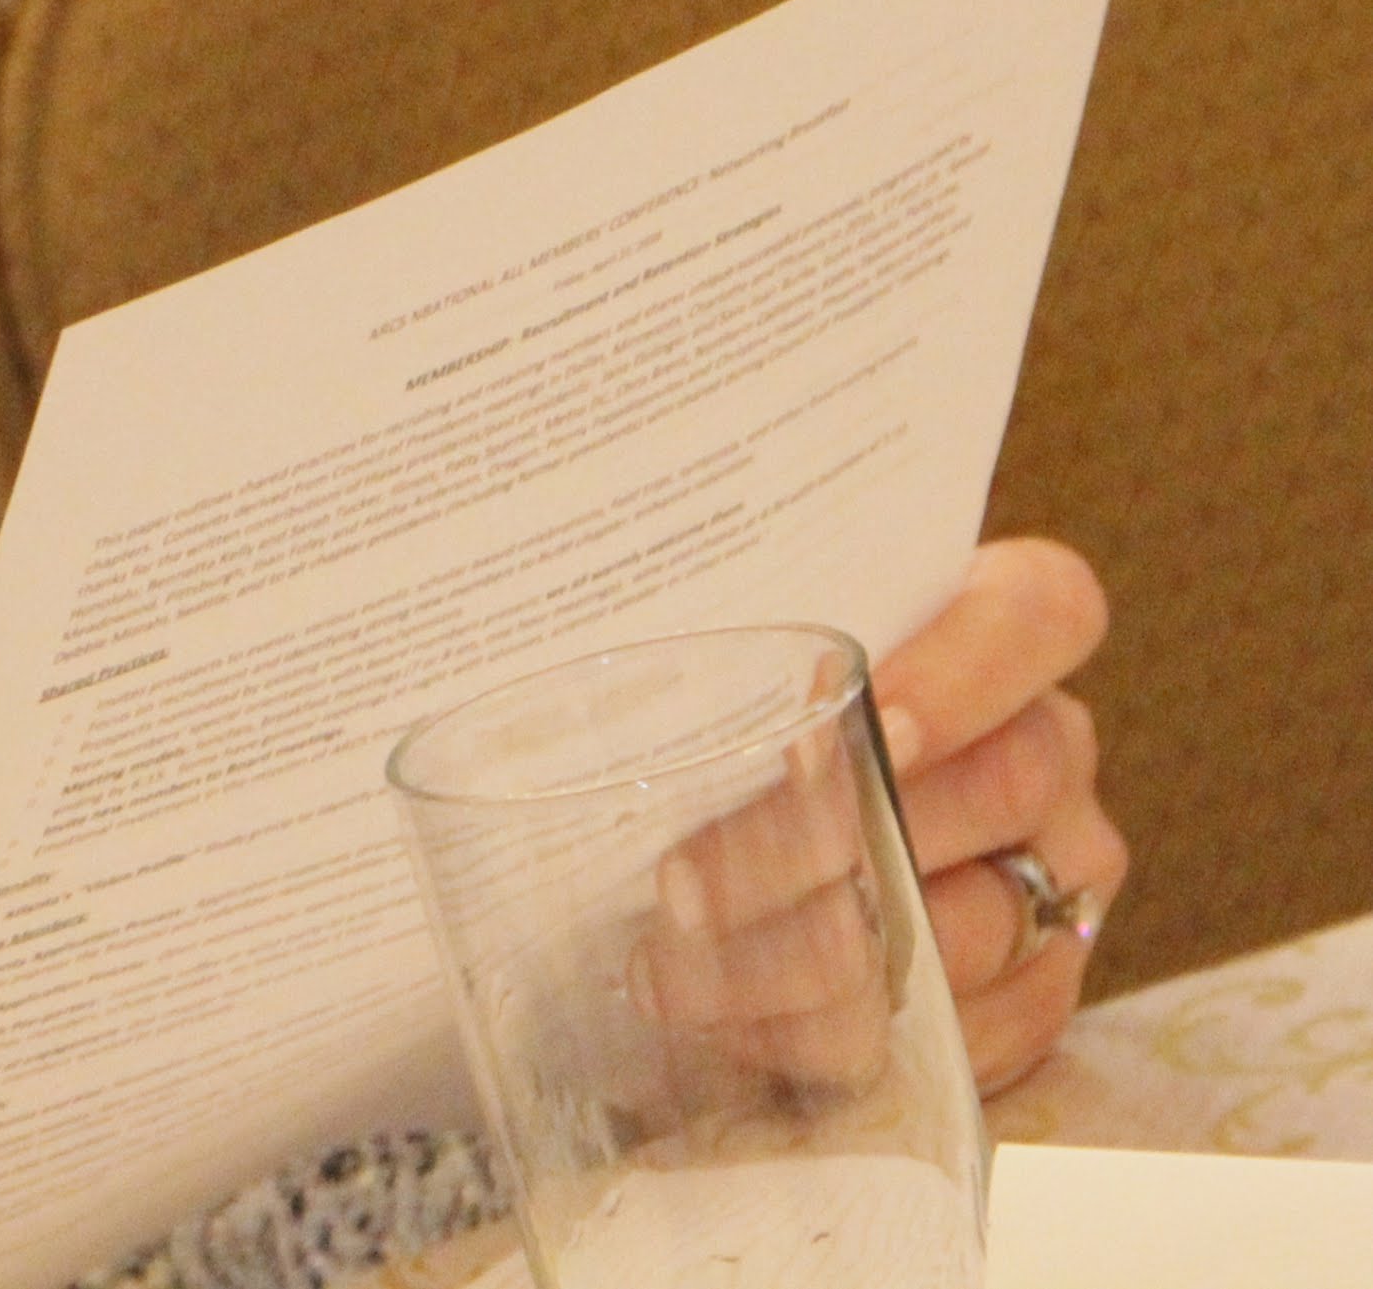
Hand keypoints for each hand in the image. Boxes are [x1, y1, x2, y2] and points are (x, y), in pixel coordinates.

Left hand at [628, 542, 1120, 1103]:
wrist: (763, 812)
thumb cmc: (734, 708)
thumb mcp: (738, 662)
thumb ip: (724, 661)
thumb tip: (585, 669)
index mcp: (1002, 629)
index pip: (1044, 611)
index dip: (969, 667)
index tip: (871, 712)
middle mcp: (1051, 745)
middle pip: (1009, 781)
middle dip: (841, 838)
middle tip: (688, 883)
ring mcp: (1061, 867)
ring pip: (980, 918)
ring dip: (821, 959)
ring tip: (680, 972)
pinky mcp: (1043, 977)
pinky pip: (983, 1022)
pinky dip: (858, 1035)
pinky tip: (746, 1032)